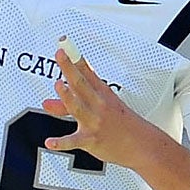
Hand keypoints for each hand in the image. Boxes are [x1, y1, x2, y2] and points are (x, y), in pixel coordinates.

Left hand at [42, 46, 161, 168]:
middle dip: (70, 68)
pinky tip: (50, 142)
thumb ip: (67, 105)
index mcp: (101, 94)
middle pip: (81, 84)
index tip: (64, 43)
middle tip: (60, 54)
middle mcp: (98, 105)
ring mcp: (94, 122)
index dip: (74, 57)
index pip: (86, 72)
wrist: (143, 145)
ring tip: (59, 85)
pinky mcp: (91, 140)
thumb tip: (45, 102)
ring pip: (78, 108)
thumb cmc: (121, 124)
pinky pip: (74, 141)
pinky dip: (62, 142)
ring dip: (68, 97)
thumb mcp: (99, 108)